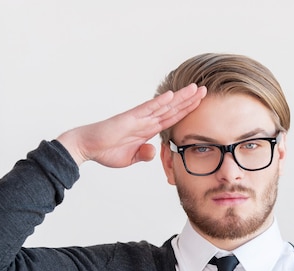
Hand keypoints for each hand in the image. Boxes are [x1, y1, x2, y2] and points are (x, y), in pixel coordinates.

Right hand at [57, 83, 206, 167]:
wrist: (88, 147)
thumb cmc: (106, 151)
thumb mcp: (130, 158)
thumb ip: (144, 155)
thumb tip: (154, 152)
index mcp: (147, 130)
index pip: (171, 119)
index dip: (186, 111)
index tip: (199, 104)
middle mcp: (145, 121)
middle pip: (172, 109)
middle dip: (189, 100)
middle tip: (205, 90)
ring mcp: (138, 118)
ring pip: (164, 106)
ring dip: (180, 98)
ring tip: (195, 88)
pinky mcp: (129, 119)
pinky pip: (146, 110)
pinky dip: (159, 103)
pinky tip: (171, 96)